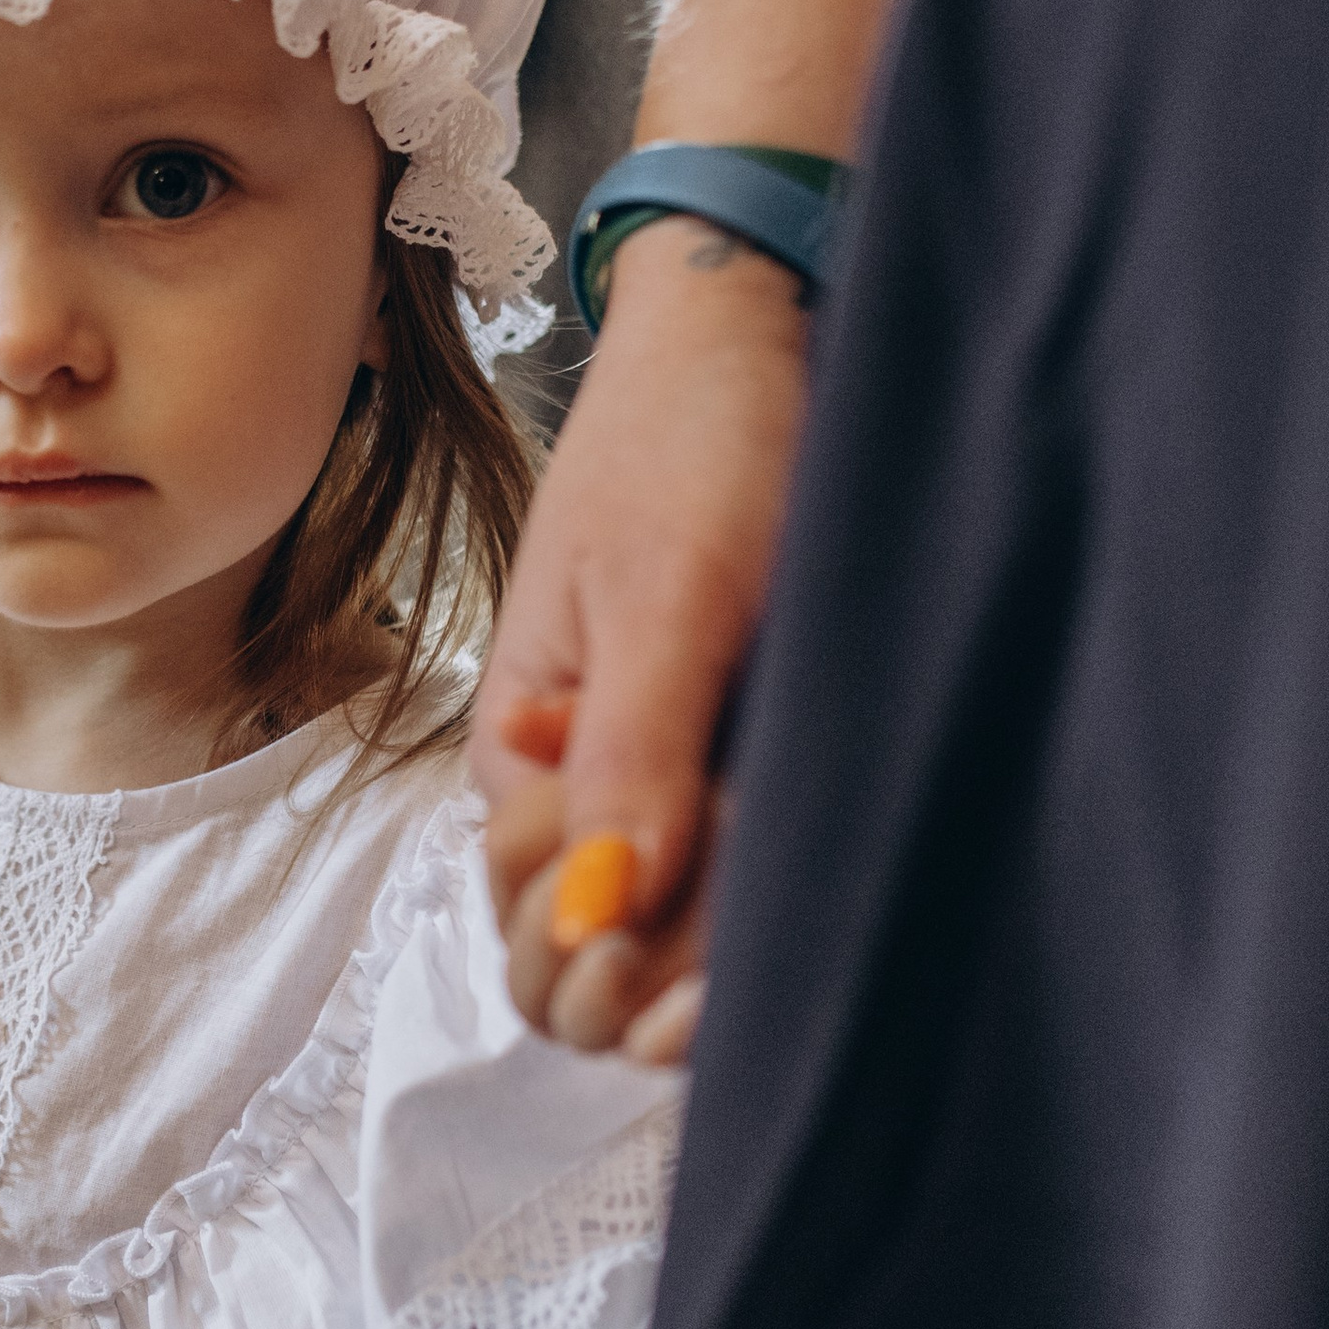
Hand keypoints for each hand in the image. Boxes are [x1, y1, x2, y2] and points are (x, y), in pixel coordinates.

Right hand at [473, 218, 812, 1052]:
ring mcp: (661, 779)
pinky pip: (732, 880)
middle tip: (725, 985)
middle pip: (588, 965)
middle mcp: (581, 788)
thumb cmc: (697, 441)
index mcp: (523, 757)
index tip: (664, 954)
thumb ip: (632, 755)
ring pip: (668, 940)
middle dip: (641, 995)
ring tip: (780, 954)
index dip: (594, 971)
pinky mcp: (734, 757)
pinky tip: (805, 917)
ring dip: (707, 970)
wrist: (760, 332)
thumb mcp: (666, 596)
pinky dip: (757, 917)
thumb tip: (601, 914)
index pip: (535, 939)